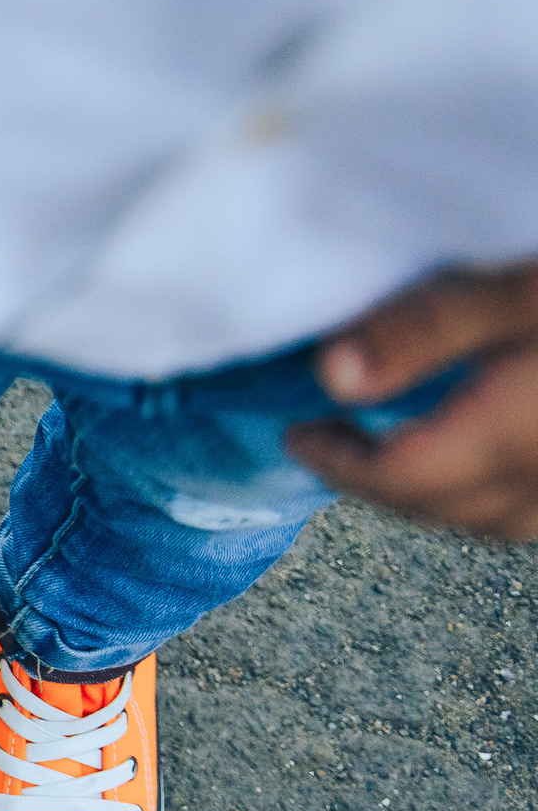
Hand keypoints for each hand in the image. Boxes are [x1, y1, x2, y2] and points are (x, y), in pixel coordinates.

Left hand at [285, 257, 537, 541]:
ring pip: (497, 519)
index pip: (401, 477)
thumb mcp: (517, 292)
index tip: (297, 435)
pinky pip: (534, 508)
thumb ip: (425, 330)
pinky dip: (491, 493)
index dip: (338, 462)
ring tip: (391, 453)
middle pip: (443, 506)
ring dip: (435, 495)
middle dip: (377, 484)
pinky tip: (479, 453)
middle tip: (330, 446)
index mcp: (510, 438)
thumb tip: (331, 372)